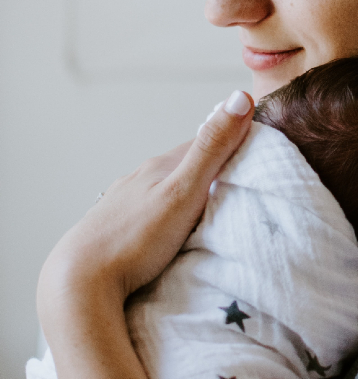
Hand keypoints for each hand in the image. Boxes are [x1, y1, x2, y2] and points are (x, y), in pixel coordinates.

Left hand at [36, 90, 253, 378]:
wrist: (80, 282)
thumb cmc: (135, 239)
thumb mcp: (184, 191)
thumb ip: (213, 148)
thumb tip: (240, 96)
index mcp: (160, 167)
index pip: (204, 142)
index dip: (232, 141)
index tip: (258, 149)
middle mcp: (140, 179)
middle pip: (184, 165)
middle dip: (212, 168)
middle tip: (242, 181)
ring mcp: (125, 203)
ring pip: (165, 188)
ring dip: (189, 192)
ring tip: (211, 207)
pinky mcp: (116, 227)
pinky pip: (150, 211)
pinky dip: (168, 213)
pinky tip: (171, 229)